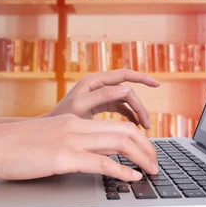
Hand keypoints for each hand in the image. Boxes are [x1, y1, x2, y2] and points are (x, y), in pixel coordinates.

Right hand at [0, 114, 158, 181]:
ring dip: (141, 157)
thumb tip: (86, 158)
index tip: (147, 151)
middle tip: (156, 164)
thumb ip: (68, 144)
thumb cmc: (12, 146)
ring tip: (152, 170)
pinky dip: (121, 170)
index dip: (138, 138)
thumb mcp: (47, 140)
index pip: (117, 124)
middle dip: (148, 147)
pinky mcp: (62, 156)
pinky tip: (131, 177)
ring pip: (119, 141)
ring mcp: (70, 140)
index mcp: (74, 121)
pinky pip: (100, 161)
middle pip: (125, 130)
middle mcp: (77, 127)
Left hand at [45, 69, 160, 128]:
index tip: (157, 85)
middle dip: (140, 106)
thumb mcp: (80, 107)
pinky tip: (134, 126)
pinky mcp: (99, 106)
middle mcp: (98, 85)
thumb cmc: (60, 118)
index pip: (124, 75)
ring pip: (125, 100)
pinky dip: (128, 115)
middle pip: (127, 90)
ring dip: (136, 112)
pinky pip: (119, 108)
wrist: (48, 131)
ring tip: (143, 128)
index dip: (142, 78)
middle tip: (147, 124)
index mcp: (94, 81)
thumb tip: (125, 89)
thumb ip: (102, 96)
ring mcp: (99, 95)